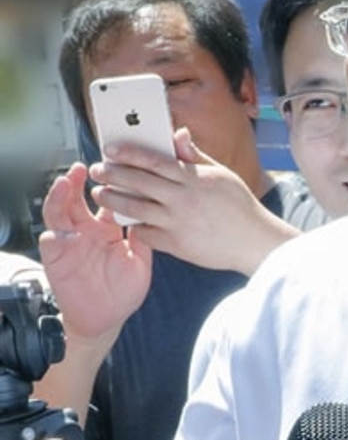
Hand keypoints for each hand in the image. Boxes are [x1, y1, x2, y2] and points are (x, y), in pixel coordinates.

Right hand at [38, 163, 150, 343]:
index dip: (109, 181)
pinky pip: (52, 245)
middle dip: (78, 182)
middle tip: (84, 167)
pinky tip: (59, 230)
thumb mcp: (140, 258)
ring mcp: (71, 244)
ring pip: (59, 215)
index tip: (115, 164)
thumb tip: (161, 207)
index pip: (107, 198)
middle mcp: (87, 231)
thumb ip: (145, 234)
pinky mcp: (58, 262)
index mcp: (108, 228)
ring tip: (64, 184)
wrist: (106, 318)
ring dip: (59, 199)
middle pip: (78, 199)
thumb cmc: (124, 288)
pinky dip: (54, 236)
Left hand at [90, 127, 298, 275]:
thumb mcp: (221, 175)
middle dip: (113, 174)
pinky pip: (145, 233)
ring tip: (100, 194)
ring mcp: (178, 222)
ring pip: (135, 208)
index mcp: (195, 178)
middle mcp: (184, 199)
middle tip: (97, 170)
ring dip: (113, 200)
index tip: (110, 149)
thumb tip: (177, 134)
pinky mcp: (176, 244)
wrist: (253, 241)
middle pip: (139, 182)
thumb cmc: (239, 205)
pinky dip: (133, 225)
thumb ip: (195, 156)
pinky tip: (125, 219)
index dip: (130, 153)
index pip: (155, 161)